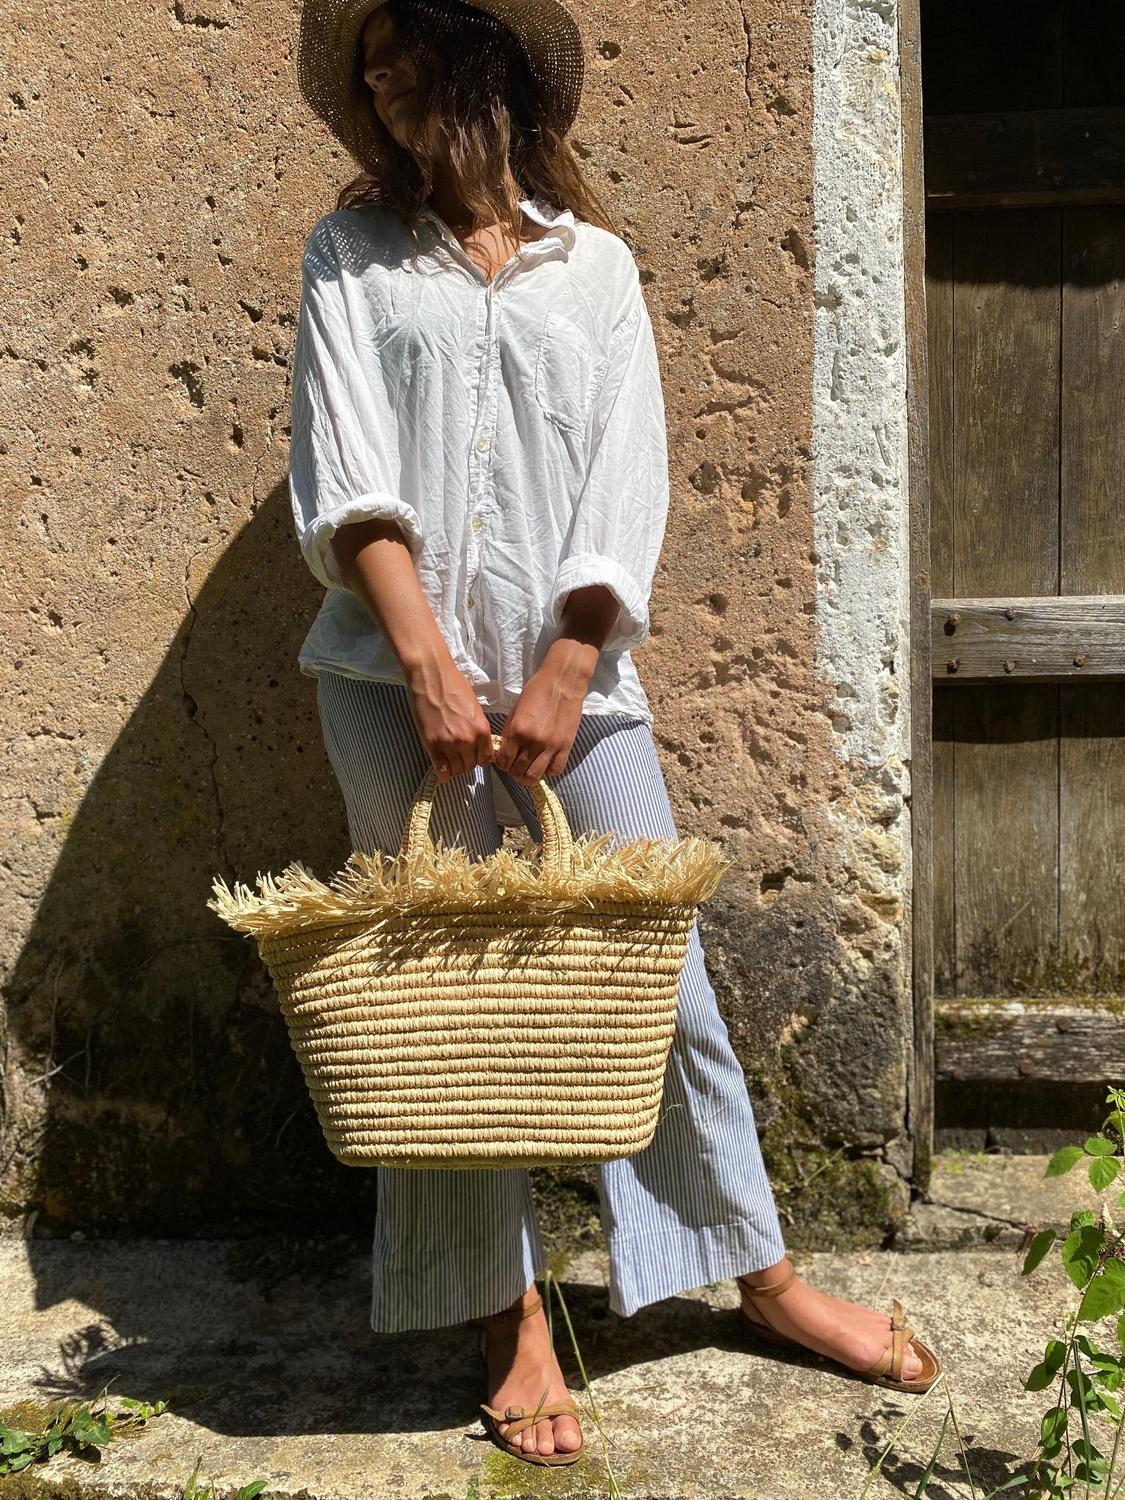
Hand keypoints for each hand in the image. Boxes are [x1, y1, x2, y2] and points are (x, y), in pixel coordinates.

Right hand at [405, 660, 495, 782]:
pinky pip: (441, 769)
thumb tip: (478, 742)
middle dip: (467, 763)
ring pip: (457, 770)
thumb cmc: (454, 686)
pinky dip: (443, 773)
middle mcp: (467, 740)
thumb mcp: (475, 707)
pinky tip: (442, 769)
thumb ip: (477, 728)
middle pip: (471, 765)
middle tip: (460, 757)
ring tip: (450, 761)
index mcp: (481, 730)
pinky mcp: (432, 745)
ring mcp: (449, 744)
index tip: (475, 756)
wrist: (431, 677)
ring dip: (455, 768)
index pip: (486, 759)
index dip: (480, 759)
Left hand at [493, 665, 584, 782]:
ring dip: (528, 776)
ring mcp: (551, 746)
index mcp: (518, 730)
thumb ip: (509, 730)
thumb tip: (505, 748)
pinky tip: (545, 763)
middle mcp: (534, 741)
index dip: (501, 764)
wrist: (563, 681)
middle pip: (518, 771)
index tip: (504, 761)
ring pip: (535, 775)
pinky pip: (555, 769)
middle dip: (513, 772)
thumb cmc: (537, 690)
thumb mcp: (516, 708)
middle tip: (515, 766)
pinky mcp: (566, 746)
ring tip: (528, 770)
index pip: (504, 760)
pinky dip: (548, 771)